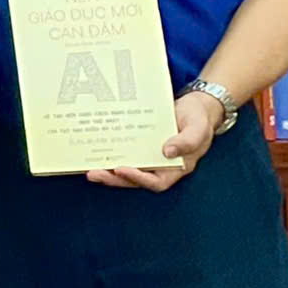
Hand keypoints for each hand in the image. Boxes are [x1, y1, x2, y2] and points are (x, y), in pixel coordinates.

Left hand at [87, 92, 213, 190]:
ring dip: (108, 171)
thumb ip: (187, 141)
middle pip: (136, 179)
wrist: (195, 106)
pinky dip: (112, 154)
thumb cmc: (198, 118)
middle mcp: (161, 165)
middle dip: (114, 179)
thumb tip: (167, 151)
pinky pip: (125, 152)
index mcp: (177, 167)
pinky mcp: (140, 145)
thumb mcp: (198, 128)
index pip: (157, 182)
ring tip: (89, 168)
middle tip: (94, 173)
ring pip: (127, 168)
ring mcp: (150, 156)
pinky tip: (96, 150)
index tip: (121, 169)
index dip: (138, 179)